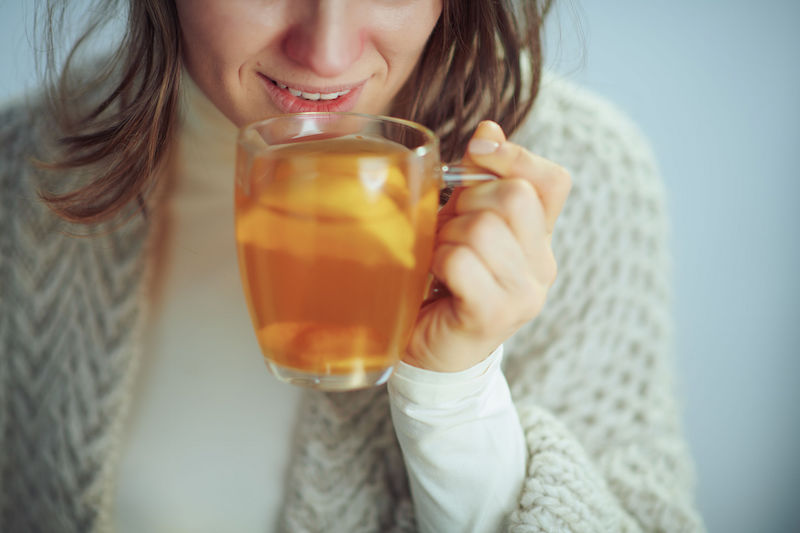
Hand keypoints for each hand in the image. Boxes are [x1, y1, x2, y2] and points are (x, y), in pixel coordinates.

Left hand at [403, 121, 571, 371]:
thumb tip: (488, 128)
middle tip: (447, 233)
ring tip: (439, 260)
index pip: (551, 180)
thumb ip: (478, 181)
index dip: (515, 156)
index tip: (477, 152)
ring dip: (446, 237)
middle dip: (466, 204)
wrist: (434, 356)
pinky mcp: (494, 314)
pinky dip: (438, 262)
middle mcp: (542, 265)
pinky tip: (437, 280)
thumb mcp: (462, 224)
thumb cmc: (444, 284)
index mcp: (538, 238)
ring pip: (483, 227)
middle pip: (512, 197)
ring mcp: (524, 293)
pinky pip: (461, 260)